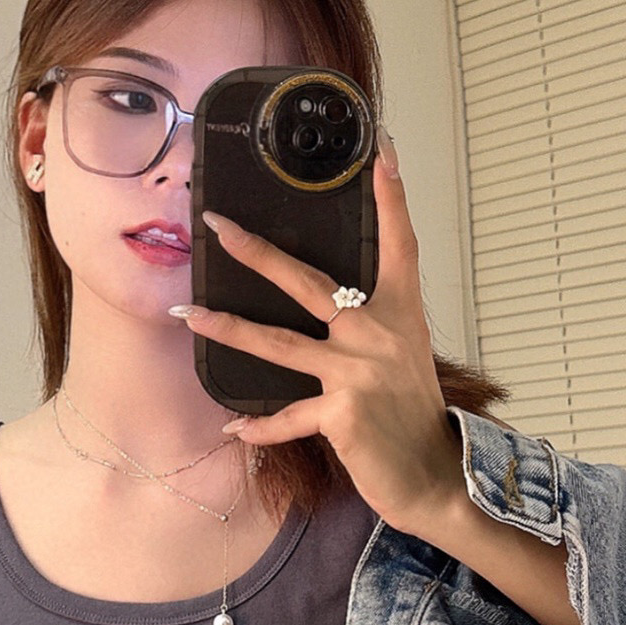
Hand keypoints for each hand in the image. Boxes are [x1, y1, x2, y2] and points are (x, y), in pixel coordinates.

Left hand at [169, 138, 462, 538]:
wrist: (435, 476)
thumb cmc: (414, 417)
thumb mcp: (403, 359)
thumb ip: (370, 329)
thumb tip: (334, 309)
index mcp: (401, 314)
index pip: (399, 243)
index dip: (392, 196)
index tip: (381, 148)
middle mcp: (379, 334)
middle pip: (308, 282)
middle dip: (256, 252)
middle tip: (216, 224)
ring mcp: (358, 373)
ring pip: (279, 343)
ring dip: (229, 329)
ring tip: (190, 316)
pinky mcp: (342, 414)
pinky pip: (286, 417)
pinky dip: (259, 428)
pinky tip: (234, 427)